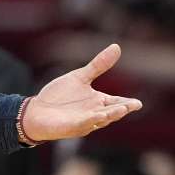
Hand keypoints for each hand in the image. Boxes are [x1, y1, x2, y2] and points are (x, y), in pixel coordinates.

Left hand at [23, 44, 142, 142]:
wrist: (36, 111)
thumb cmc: (59, 96)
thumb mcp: (79, 77)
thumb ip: (98, 65)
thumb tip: (117, 46)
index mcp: (98, 102)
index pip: (116, 103)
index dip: (127, 104)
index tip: (138, 103)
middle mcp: (95, 114)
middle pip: (112, 112)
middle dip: (122, 109)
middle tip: (134, 105)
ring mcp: (84, 122)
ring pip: (100, 119)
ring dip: (110, 115)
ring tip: (120, 110)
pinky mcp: (71, 127)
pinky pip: (83, 124)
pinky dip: (90, 120)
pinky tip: (98, 116)